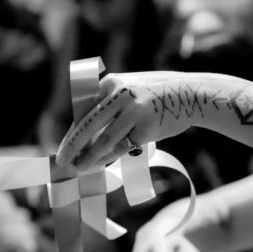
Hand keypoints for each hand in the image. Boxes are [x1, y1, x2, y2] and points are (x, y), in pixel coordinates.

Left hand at [56, 71, 196, 168]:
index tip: (65, 147)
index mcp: (111, 83)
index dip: (73, 132)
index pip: (84, 111)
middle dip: (72, 146)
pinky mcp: (145, 127)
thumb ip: (111, 106)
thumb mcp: (131, 89)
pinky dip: (109, 157)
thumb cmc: (159, 95)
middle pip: (87, 125)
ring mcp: (132, 110)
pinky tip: (100, 164)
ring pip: (103, 139)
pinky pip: (122, 146)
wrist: (191, 94)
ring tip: (80, 168)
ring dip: (89, 156)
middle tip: (61, 161)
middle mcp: (119, 94)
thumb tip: (89, 135)